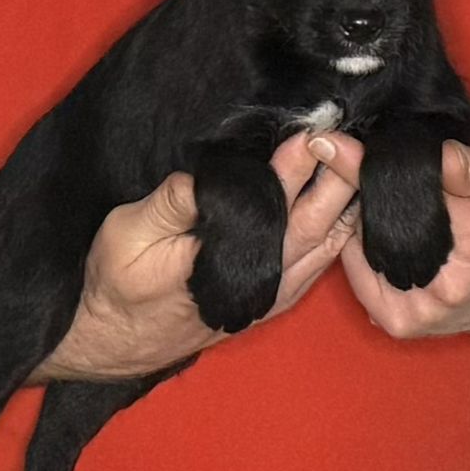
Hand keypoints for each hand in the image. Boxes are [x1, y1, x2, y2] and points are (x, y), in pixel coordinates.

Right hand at [41, 133, 355, 381]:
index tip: (310, 130)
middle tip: (338, 131)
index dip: (295, 164)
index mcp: (230, 255)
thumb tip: (207, 175)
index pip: (275, 201)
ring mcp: (276, 291)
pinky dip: (341, 231)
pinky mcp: (276, 297)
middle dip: (334, 174)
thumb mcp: (129, 233)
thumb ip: (171, 203)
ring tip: (351, 157)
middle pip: (318, 220)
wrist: (118, 340)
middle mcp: (264, 277)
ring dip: (344, 200)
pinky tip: (345, 204)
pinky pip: (323, 262)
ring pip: (329, 243)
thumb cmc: (119, 283)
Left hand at [308, 132, 469, 338]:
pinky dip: (361, 252)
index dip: (364, 167)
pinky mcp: (400, 324)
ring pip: (362, 252)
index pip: (407, 196)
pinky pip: (359, 277)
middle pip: (375, 226)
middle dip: (361, 195)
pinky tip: (376, 235)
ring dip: (359, 225)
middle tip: (361, 172)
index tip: (330, 144)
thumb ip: (467, 164)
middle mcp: (447, 285)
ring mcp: (419, 311)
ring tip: (373, 204)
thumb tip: (421, 150)